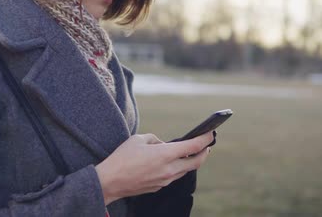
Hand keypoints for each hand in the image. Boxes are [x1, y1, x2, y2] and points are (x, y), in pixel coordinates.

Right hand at [95, 131, 213, 204]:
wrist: (110, 181)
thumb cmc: (122, 158)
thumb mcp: (138, 139)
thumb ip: (155, 139)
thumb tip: (163, 144)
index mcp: (165, 154)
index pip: (194, 146)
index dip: (205, 139)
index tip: (211, 133)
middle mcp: (169, 169)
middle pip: (196, 162)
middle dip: (204, 152)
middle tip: (207, 145)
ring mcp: (165, 180)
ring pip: (185, 170)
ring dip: (190, 161)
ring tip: (190, 152)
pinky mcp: (158, 187)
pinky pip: (173, 176)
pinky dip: (176, 168)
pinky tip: (170, 162)